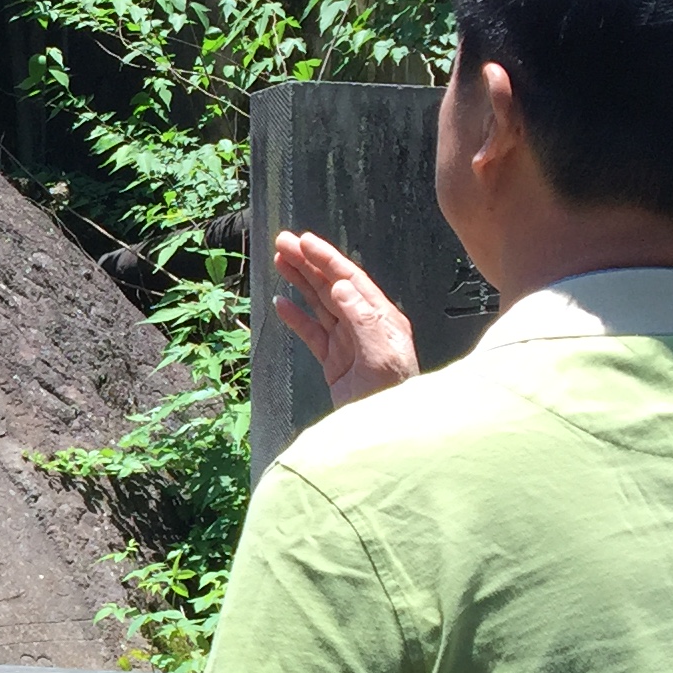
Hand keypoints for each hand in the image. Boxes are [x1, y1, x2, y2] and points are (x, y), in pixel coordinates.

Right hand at [272, 230, 417, 405]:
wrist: (387, 431)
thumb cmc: (392, 395)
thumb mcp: (382, 356)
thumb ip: (362, 320)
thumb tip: (341, 286)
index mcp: (382, 318)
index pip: (351, 279)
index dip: (326, 258)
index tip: (304, 241)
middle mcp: (365, 325)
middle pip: (332, 285)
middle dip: (308, 263)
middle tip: (283, 242)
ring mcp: (348, 343)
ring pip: (319, 304)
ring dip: (300, 282)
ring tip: (279, 261)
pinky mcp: (334, 362)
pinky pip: (312, 334)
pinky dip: (296, 317)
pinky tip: (281, 303)